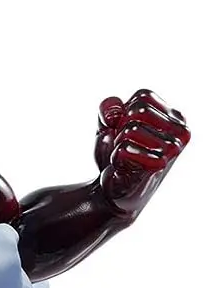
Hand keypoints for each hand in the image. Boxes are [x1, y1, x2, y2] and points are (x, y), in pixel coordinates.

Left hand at [95, 89, 189, 217]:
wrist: (113, 191)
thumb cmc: (116, 156)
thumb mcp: (108, 126)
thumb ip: (108, 108)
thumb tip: (115, 112)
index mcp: (174, 116)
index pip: (143, 96)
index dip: (123, 113)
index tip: (123, 132)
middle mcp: (180, 130)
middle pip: (137, 110)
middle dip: (120, 129)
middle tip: (123, 147)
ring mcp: (173, 148)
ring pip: (131, 129)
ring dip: (117, 145)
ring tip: (125, 158)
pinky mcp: (159, 164)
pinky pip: (124, 148)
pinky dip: (115, 157)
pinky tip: (123, 168)